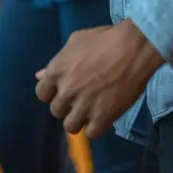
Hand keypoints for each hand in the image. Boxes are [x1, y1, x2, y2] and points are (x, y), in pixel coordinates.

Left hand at [35, 20, 163, 139]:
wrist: (133, 48)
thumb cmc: (104, 38)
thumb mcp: (76, 41)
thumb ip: (57, 60)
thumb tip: (39, 75)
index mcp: (56, 71)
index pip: (42, 94)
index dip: (52, 93)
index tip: (63, 90)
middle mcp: (66, 91)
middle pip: (56, 111)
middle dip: (68, 105)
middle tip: (82, 97)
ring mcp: (83, 106)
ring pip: (70, 126)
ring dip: (80, 119)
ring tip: (92, 110)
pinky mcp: (102, 118)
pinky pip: (91, 134)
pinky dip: (96, 127)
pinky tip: (103, 116)